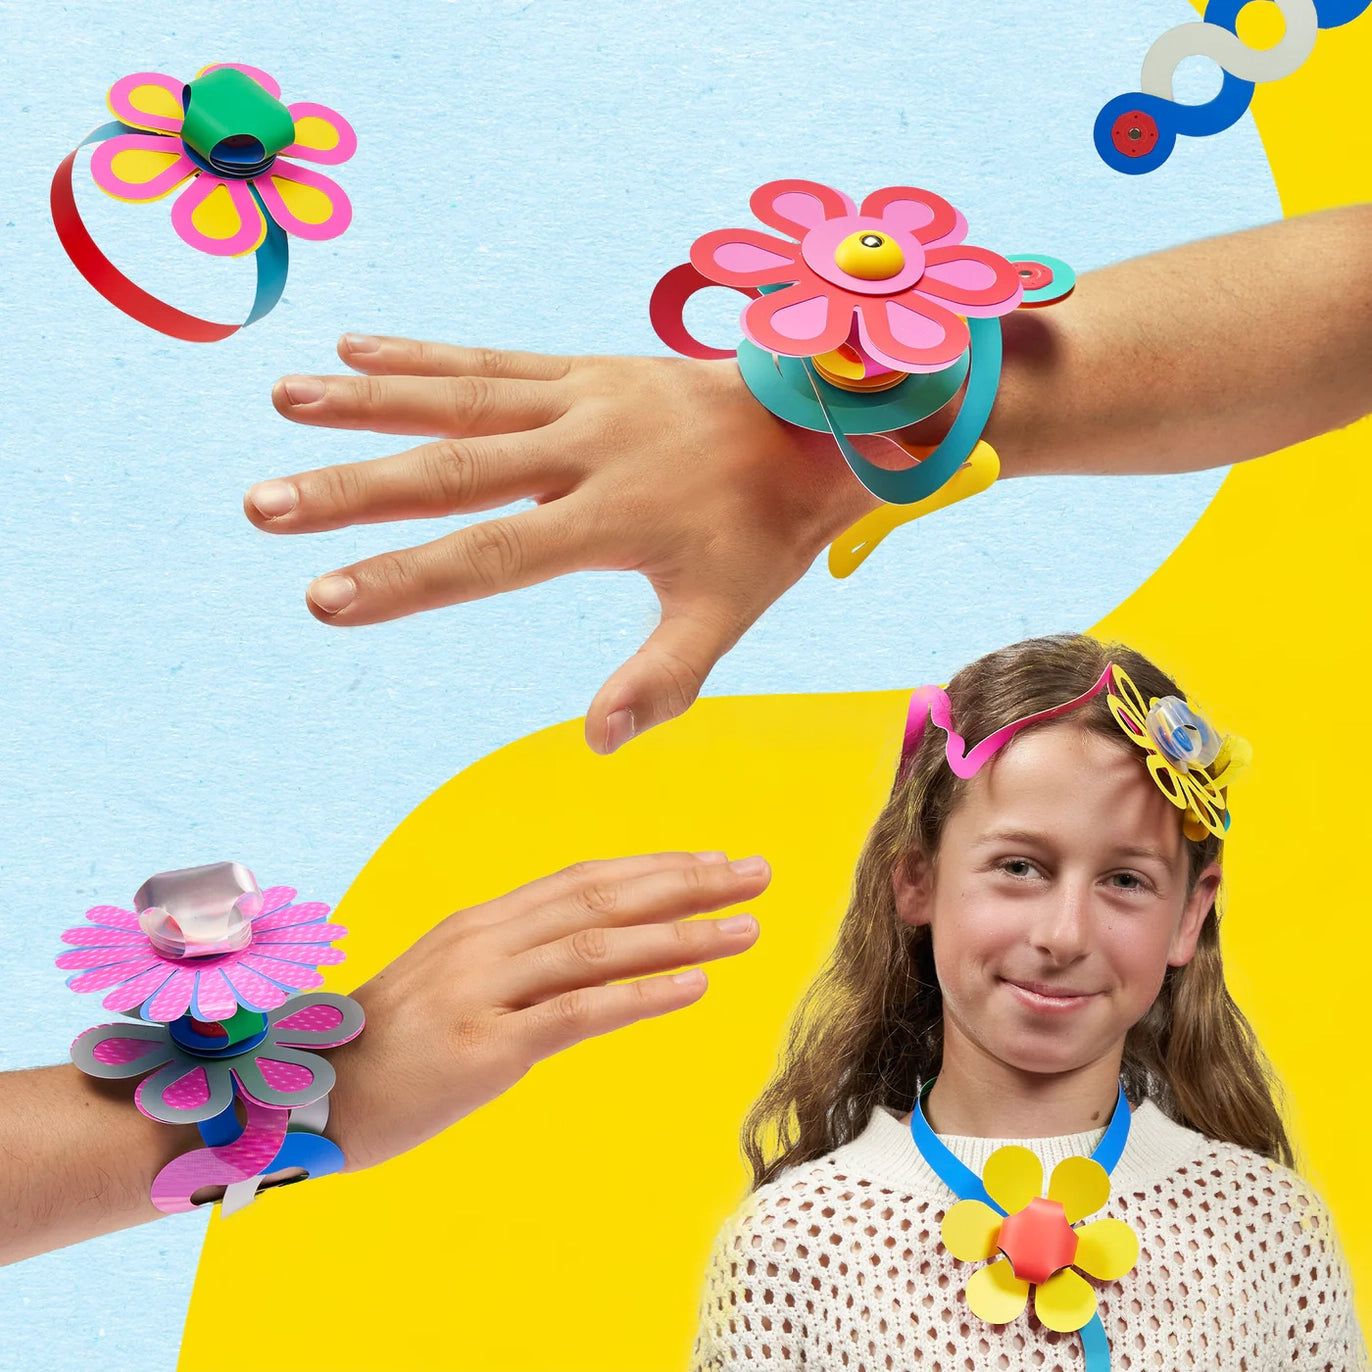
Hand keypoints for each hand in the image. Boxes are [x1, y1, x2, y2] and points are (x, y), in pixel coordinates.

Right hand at [245, 337, 880, 751]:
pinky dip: (421, 355)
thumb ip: (665, 677)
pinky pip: (491, 360)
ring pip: (458, 397)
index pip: (492, 555)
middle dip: (351, 487)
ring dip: (366, 399)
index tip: (322, 598)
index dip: (407, 580)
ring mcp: (580, 397)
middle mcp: (586, 447)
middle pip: (452, 468)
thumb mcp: (729, 612)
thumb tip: (598, 743)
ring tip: (281, 399)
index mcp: (615, 516)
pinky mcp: (583, 368)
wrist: (821, 421)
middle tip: (262, 503)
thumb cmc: (768, 528)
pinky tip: (355, 346)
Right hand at [322, 851, 767, 1171]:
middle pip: (604, 897)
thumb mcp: (450, 982)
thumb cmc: (386, 1047)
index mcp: (482, 922)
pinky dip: (641, 996)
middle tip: (756, 874)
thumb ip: (512, 960)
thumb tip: (582, 955)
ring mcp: (485, 989)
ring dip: (682, 934)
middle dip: (687, 883)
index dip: (655, 868)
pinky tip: (694, 988)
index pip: (585, 878)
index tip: (714, 863)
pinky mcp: (485, 1046)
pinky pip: (577, 1013)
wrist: (309, 1096)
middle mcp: (487, 940)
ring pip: (600, 947)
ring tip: (746, 928)